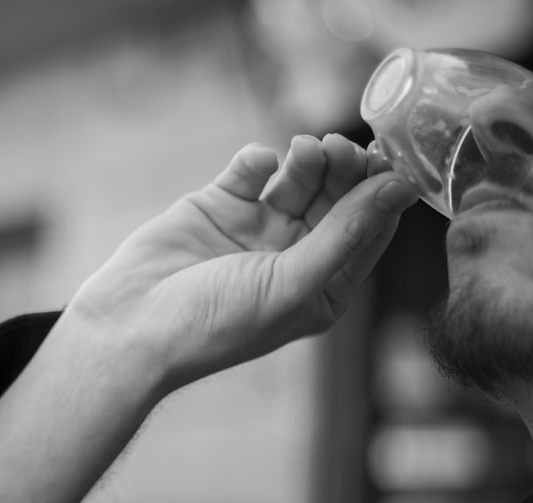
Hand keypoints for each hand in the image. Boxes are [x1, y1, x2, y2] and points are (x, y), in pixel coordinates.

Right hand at [69, 134, 417, 391]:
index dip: (381, 195)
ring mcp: (254, 230)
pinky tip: (255, 165)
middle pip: (336, 199)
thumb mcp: (292, 283)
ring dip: (308, 160)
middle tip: (342, 147)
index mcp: (321, 287)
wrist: (130, 326)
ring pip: (297, 180)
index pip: (368, 232)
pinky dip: (257, 162)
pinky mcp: (217, 207)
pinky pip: (249, 172)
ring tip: (305, 150)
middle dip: (345, 171)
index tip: (389, 160)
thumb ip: (346, 233)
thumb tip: (402, 188)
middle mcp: (292, 257)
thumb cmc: (215, 323)